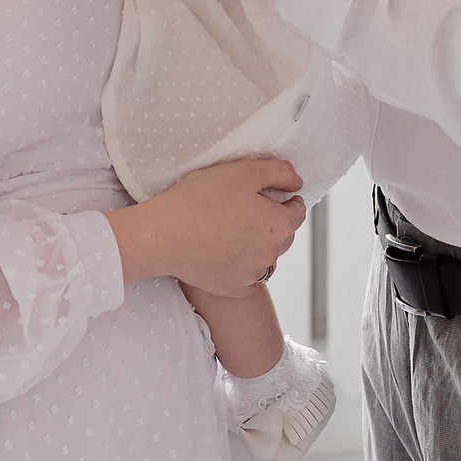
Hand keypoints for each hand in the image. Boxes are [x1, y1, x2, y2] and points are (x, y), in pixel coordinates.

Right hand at [105, 157, 305, 296]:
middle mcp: (271, 254)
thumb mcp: (244, 171)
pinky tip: (225, 254)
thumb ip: (279, 173)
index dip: (287, 199)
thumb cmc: (202, 198)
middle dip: (273, 223)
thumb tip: (297, 184)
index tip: (273, 195)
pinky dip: (242, 269)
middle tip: (248, 210)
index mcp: (278, 225)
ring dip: (259, 247)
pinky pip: (248, 280)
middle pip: (283, 236)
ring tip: (234, 231)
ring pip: (266, 259)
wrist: (164, 235)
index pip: (297, 212)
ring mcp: (252, 275)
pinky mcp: (233, 289)